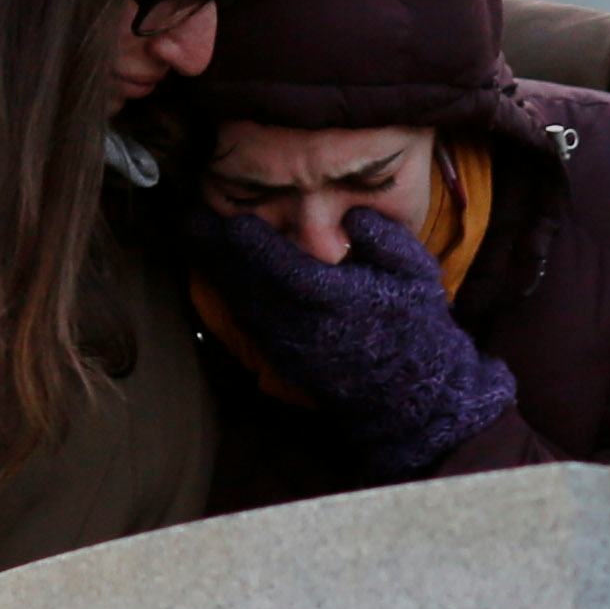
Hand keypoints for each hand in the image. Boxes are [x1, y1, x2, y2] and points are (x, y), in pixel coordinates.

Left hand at [193, 205, 518, 480]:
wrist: (413, 395)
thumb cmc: (419, 327)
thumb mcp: (417, 275)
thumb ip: (385, 238)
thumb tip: (351, 213)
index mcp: (342, 303)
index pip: (288, 270)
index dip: (256, 245)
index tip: (233, 219)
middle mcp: (309, 328)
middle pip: (251, 285)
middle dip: (218, 252)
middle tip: (190, 219)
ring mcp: (293, 348)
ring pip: (244, 304)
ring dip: (217, 270)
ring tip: (197, 237)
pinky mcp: (284, 360)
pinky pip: (250, 322)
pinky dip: (232, 294)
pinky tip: (221, 271)